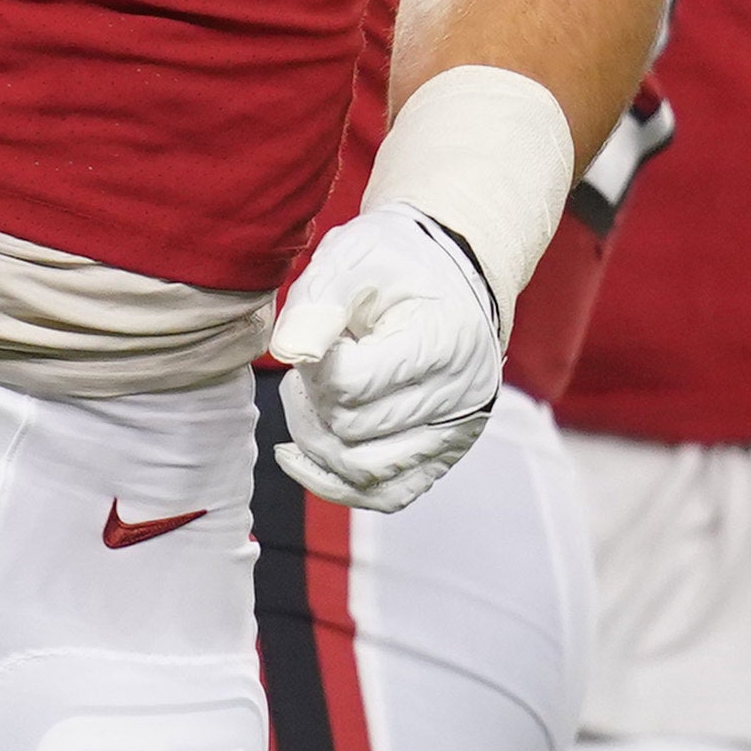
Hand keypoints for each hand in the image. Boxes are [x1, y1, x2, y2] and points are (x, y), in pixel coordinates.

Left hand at [265, 206, 505, 511]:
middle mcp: (461, 396)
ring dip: (315, 438)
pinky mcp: (445, 452)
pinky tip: (298, 455)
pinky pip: (387, 494)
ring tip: (309, 393)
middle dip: (311, 397)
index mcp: (444, 342)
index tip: (319, 331)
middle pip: (351, 430)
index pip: (350, 385)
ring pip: (362, 471)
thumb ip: (317, 303)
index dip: (314, 364)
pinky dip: (336, 482)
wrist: (455, 270)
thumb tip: (290, 354)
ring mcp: (457, 430)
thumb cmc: (398, 260)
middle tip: (313, 358)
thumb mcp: (353, 256)